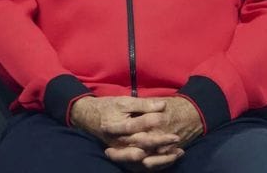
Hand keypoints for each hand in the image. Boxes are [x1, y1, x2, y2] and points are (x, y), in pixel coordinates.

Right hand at [70, 96, 184, 169]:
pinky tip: (169, 159)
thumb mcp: (123, 102)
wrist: (89, 118)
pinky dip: (155, 163)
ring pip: (142, 158)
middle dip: (160, 142)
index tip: (165, 118)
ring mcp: (121, 150)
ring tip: (177, 152)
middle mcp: (118, 142)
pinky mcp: (124, 156)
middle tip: (177, 138)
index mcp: (116, 127)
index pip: (135, 126)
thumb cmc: (108, 107)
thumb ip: (143, 104)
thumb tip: (162, 105)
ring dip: (160, 157)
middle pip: (141, 144)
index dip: (150, 122)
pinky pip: (140, 164)